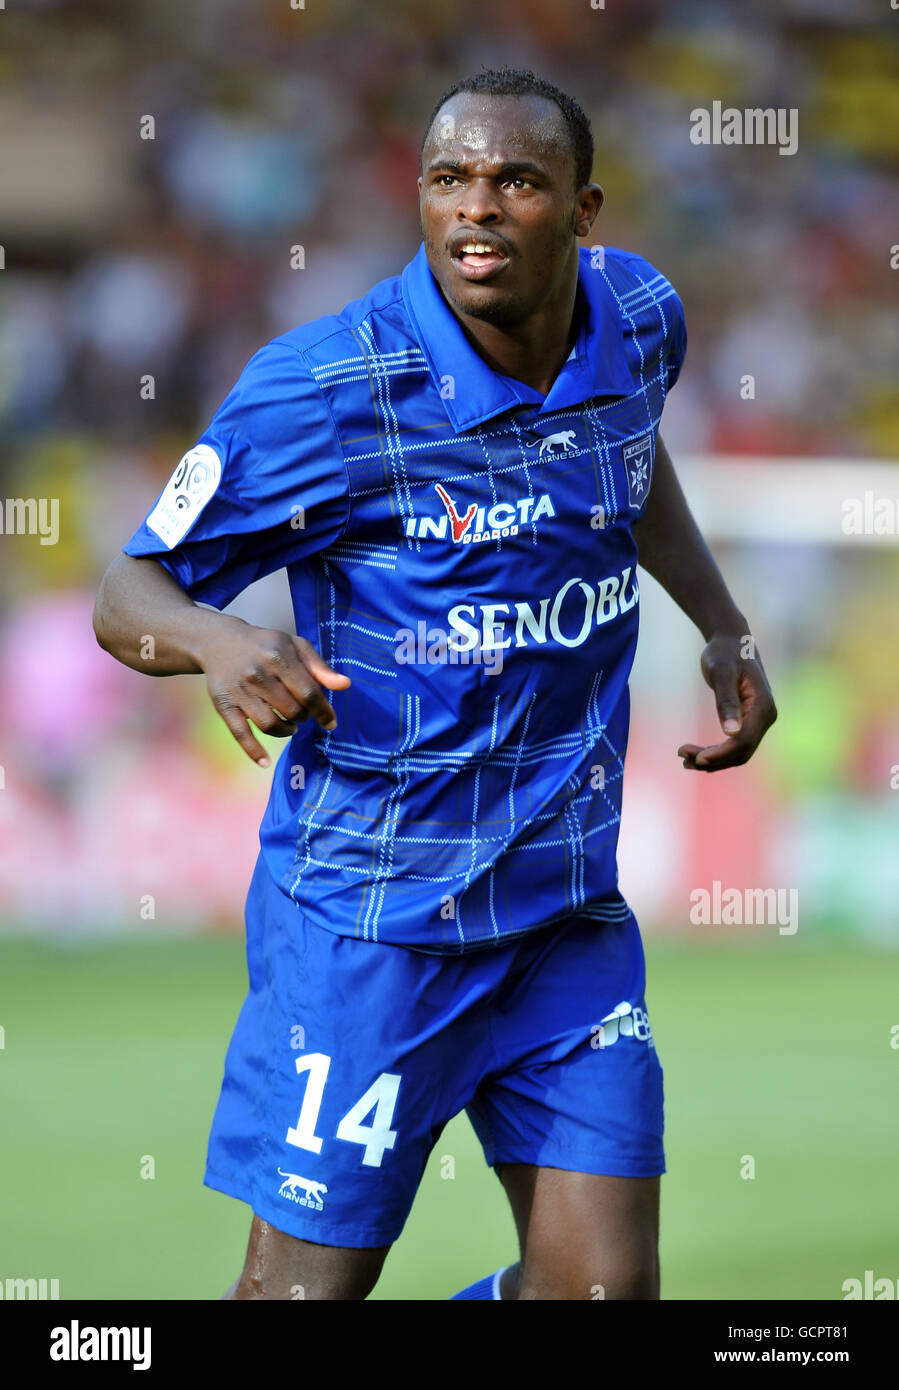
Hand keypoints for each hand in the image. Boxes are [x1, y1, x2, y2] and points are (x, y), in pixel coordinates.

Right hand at [198, 619, 350, 766]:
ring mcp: (239, 691)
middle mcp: (257, 674)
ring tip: (290, 725)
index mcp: (278, 656)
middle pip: (292, 710)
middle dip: (304, 717)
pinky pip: (240, 734)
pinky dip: (254, 751)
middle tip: (303, 714)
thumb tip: (345, 685)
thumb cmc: (266, 645)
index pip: (308, 692)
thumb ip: (319, 667)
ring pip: (270, 725)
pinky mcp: (223, 705)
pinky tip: (265, 762)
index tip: (331, 723)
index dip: (324, 711)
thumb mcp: (294, 646)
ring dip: (286, 731)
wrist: (220, 642)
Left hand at [677, 633, 775, 771]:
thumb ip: (726, 701)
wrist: (731, 641)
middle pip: (741, 752)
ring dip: (712, 760)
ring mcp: (759, 721)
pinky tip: (694, 755)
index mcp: (763, 706)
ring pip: (738, 753)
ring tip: (683, 757)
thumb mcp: (721, 673)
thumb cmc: (725, 653)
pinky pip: (735, 745)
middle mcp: (766, 717)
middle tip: (681, 755)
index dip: (721, 754)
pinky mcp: (749, 722)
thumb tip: (731, 732)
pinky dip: (716, 754)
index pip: (744, 741)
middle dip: (713, 759)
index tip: (695, 758)